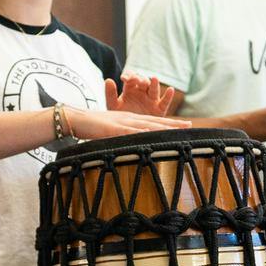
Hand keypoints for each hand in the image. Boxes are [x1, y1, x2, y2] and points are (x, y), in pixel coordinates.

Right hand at [69, 106, 188, 141]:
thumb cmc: (91, 127)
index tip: (184, 126)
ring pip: (146, 124)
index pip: (152, 122)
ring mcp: (122, 122)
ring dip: (162, 127)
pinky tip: (151, 135)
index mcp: (129, 119)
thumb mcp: (110, 132)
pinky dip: (140, 133)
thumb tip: (131, 147)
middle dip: (172, 124)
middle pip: (154, 121)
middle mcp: (129, 118)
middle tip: (189, 125)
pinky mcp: (113, 128)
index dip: (168, 124)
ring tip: (177, 129)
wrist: (75, 119)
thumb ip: (121, 137)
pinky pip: (129, 130)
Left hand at [107, 72, 178, 116]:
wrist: (129, 131)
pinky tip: (171, 90)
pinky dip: (168, 96)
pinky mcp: (159, 109)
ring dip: (154, 84)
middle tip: (138, 81)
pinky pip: (165, 101)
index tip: (125, 79)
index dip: (129, 76)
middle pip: (143, 82)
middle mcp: (142, 92)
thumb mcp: (113, 106)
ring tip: (154, 79)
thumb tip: (108, 79)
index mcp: (130, 89)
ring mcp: (151, 99)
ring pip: (154, 89)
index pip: (131, 78)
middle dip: (141, 80)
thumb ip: (110, 94)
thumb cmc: (120, 117)